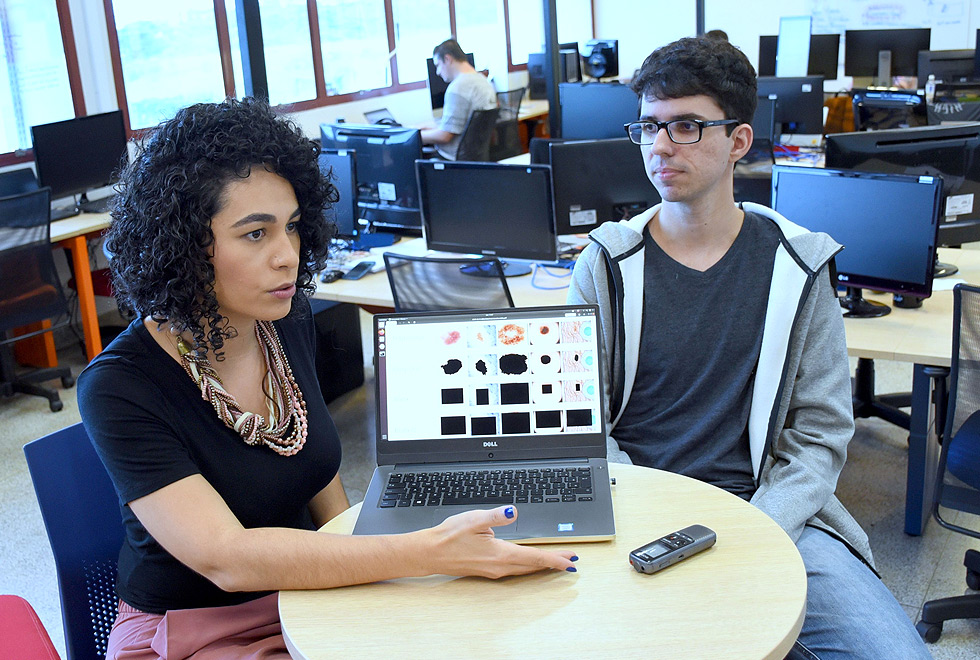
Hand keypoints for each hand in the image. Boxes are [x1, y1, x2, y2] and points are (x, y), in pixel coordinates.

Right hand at [418, 505, 578, 578]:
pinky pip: (515, 570)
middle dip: (553, 563)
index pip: (535, 557)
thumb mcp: (474, 519)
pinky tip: (529, 563)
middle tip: (570, 562)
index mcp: (500, 553)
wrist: (430, 553)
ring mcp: (493, 570)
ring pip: (525, 570)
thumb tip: (514, 511)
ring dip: (541, 566)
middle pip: (533, 566)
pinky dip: (528, 567)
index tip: (571, 561)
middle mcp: (499, 566)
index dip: (555, 559)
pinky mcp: (488, 570)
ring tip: (556, 562)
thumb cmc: (449, 536)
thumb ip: (496, 516)